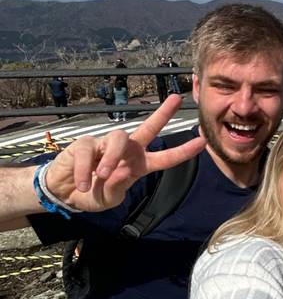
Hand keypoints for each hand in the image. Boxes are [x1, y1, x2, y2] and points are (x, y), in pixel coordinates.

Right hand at [43, 95, 205, 212]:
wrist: (65, 193)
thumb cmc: (93, 194)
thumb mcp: (108, 198)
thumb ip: (117, 186)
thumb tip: (119, 171)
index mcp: (138, 165)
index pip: (164, 158)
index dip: (182, 151)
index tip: (201, 141)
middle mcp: (126, 150)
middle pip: (148, 128)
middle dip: (163, 113)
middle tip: (176, 99)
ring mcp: (106, 144)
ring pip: (118, 138)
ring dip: (111, 157)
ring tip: (102, 175)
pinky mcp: (84, 143)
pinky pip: (87, 151)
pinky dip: (84, 170)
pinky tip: (83, 183)